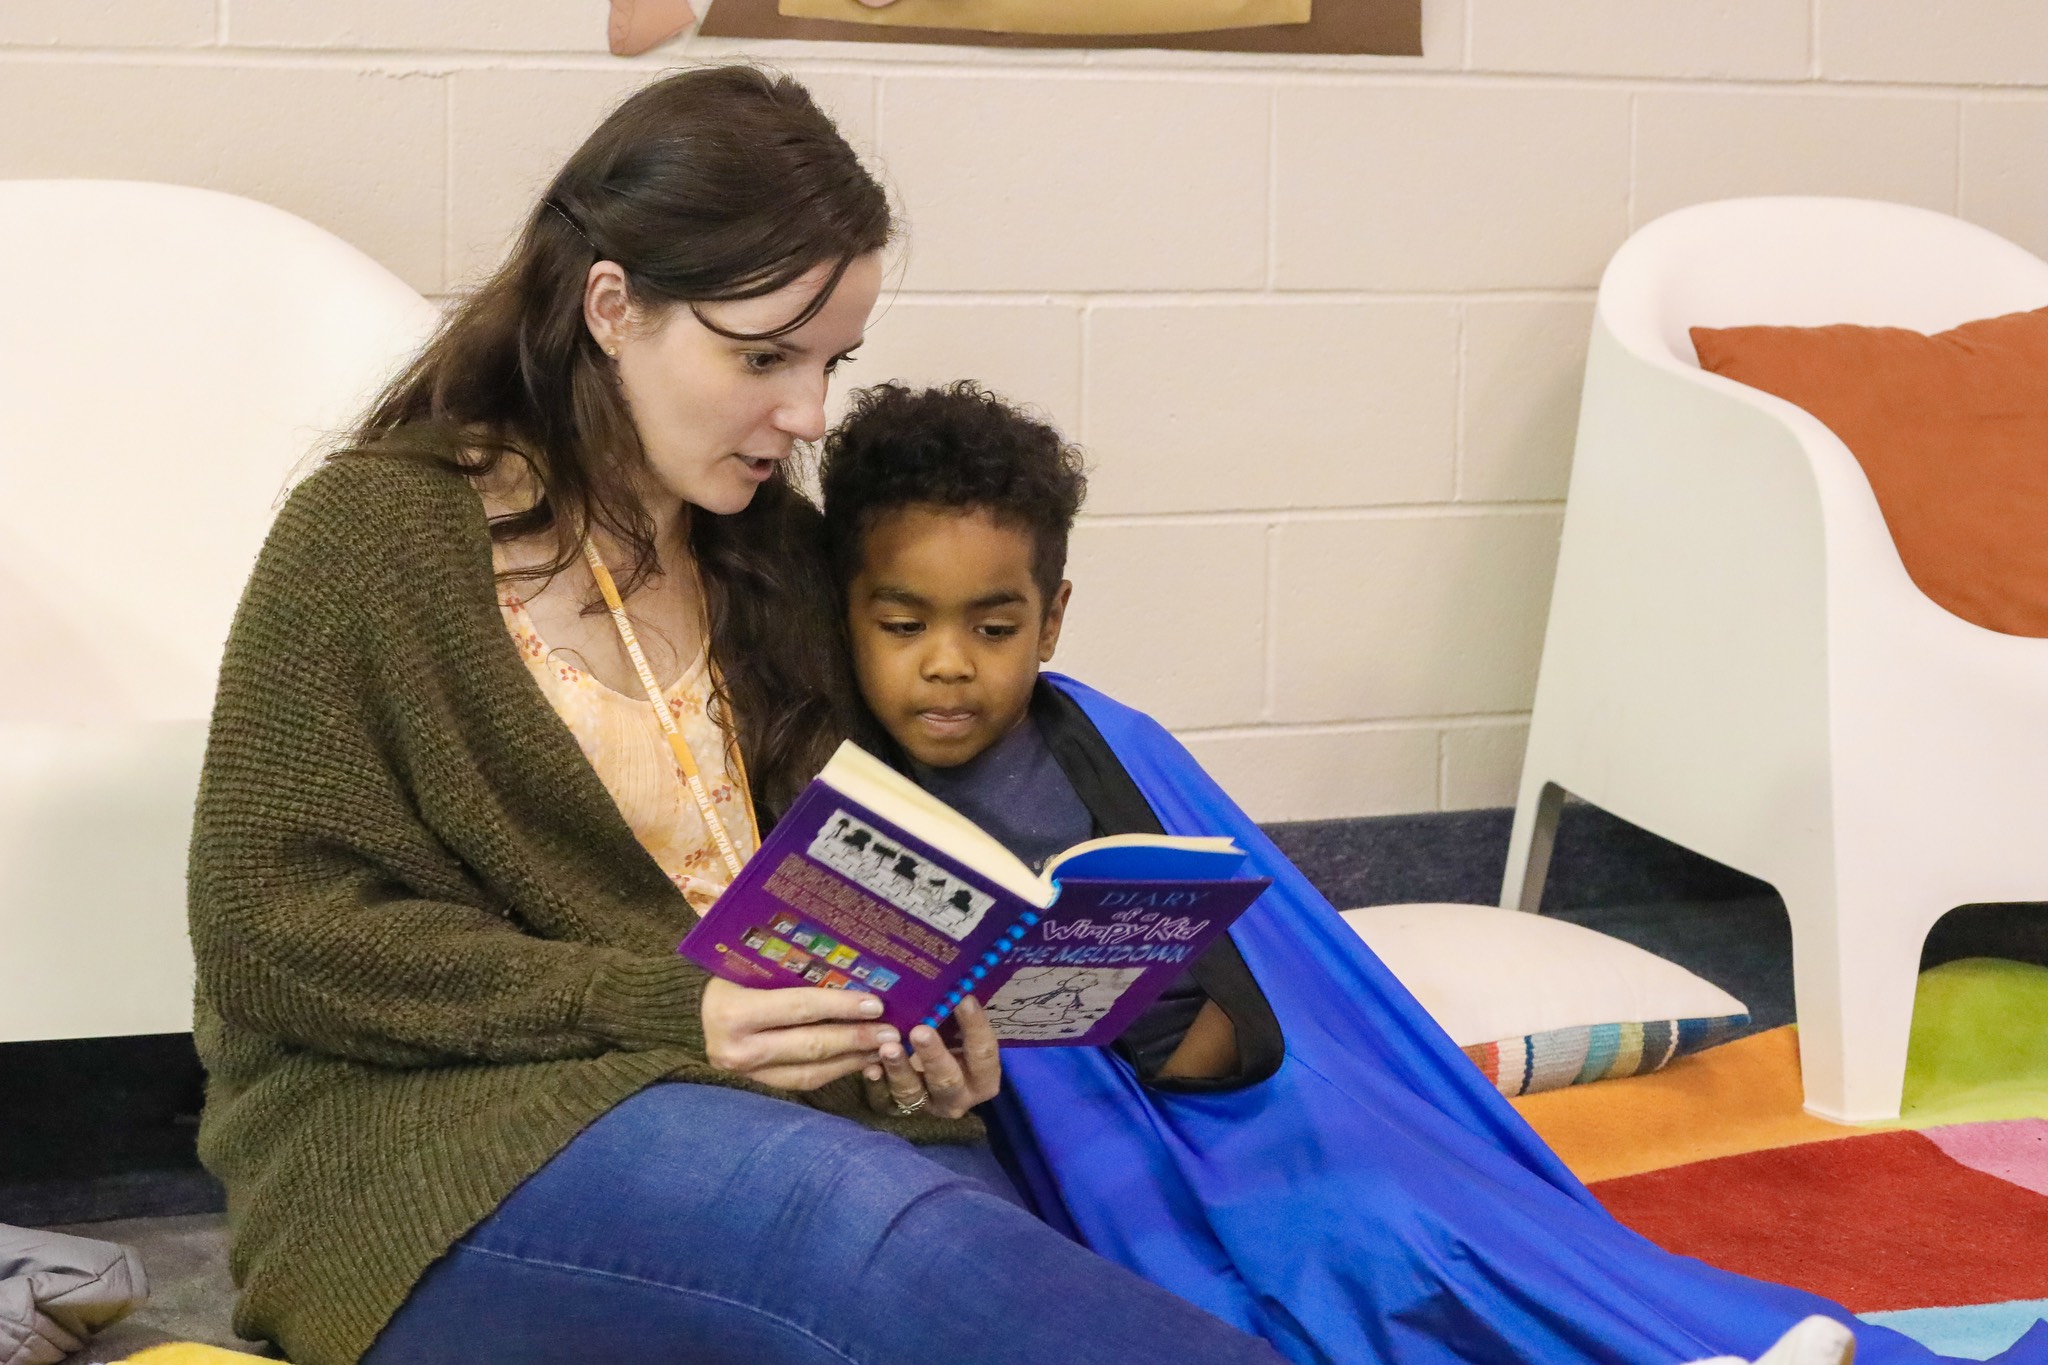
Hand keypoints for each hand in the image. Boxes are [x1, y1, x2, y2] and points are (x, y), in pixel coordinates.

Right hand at [701, 977, 896, 1090]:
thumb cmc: (728, 977)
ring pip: (811, 1072)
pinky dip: (836, 1072)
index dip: (840, 1006)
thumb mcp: (748, 964)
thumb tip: (847, 962)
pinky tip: (861, 1061)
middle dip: (856, 1038)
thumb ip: (785, 964)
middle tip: (892, 1031)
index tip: (875, 1004)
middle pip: (810, 1045)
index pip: (799, 1008)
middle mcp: (736, 1050)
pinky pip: (804, 1083)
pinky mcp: (758, 1088)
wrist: (693, 1015)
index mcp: (733, 1012)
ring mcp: (746, 1075)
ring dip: (852, 1060)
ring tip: (884, 1048)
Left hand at [863, 995, 1001, 1120]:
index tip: (964, 999)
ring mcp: (926, 1105)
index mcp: (982, 1078)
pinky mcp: (898, 1108)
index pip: (983, 1053)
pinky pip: (884, 1099)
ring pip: (913, 1092)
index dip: (975, 1027)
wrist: (931, 1074)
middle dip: (933, 1055)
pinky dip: (876, 1083)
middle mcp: (957, 1096)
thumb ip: (958, 1015)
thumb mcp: (960, 1032)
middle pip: (948, 1079)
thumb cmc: (951, 1043)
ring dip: (900, 1068)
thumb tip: (954, 980)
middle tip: (920, 1031)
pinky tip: (870, 1067)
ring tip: (887, 1047)